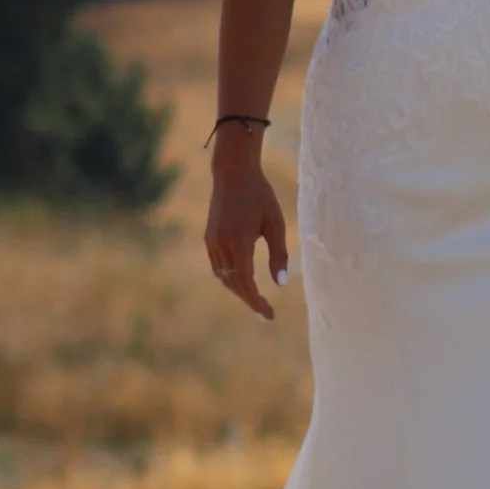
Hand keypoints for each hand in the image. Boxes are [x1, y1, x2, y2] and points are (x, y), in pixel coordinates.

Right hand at [205, 149, 289, 317]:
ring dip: (239, 290)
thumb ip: (279, 254)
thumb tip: (280, 284)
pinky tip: (242, 280)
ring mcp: (212, 241)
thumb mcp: (276, 223)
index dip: (256, 302)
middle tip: (266, 313)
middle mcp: (222, 244)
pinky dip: (229, 277)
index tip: (269, 315)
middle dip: (249, 300)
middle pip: (234, 284)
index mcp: (240, 241)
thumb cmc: (260, 195)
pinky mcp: (209, 237)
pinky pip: (218, 266)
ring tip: (256, 298)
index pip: (246, 282)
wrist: (233, 172)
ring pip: (223, 277)